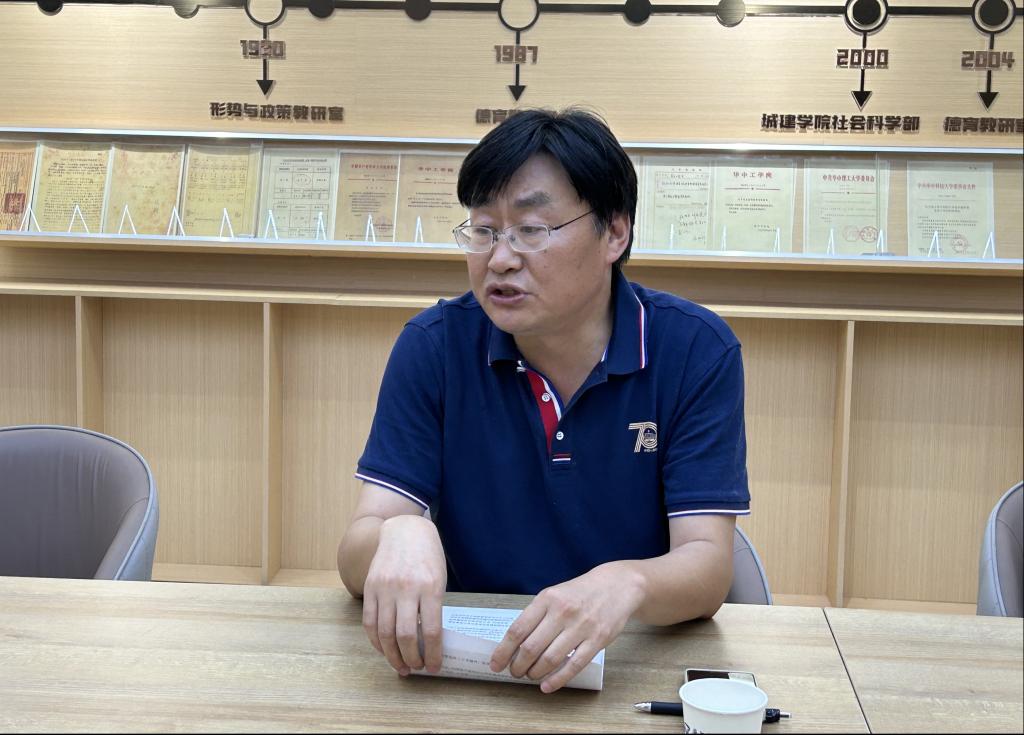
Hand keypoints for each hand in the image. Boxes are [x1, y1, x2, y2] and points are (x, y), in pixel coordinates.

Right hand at [362, 514, 446, 675]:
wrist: (404, 530)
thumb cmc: (427, 556)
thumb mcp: (438, 578)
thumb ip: (433, 606)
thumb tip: (429, 641)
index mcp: (430, 586)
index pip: (431, 630)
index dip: (433, 654)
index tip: (434, 667)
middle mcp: (406, 588)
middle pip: (405, 635)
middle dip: (412, 659)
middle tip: (417, 668)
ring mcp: (385, 588)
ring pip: (385, 632)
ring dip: (392, 655)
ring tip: (401, 666)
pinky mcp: (370, 587)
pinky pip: (369, 621)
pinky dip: (376, 641)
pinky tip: (384, 649)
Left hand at [489, 562, 644, 692]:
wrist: (617, 585)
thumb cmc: (580, 593)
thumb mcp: (555, 594)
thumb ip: (536, 616)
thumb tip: (513, 644)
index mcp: (547, 599)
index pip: (518, 629)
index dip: (503, 651)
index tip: (495, 664)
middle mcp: (562, 611)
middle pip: (531, 647)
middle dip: (518, 666)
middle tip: (515, 672)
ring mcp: (581, 626)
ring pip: (550, 659)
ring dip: (535, 673)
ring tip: (530, 675)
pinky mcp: (597, 639)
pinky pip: (573, 665)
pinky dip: (557, 680)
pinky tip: (547, 686)